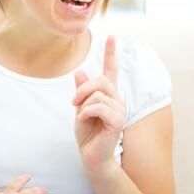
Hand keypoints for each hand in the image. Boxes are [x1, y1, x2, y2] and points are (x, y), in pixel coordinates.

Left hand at [73, 36, 126, 175]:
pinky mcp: (117, 120)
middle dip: (82, 90)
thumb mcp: (80, 109)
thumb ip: (81, 92)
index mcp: (108, 95)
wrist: (91, 156)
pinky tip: (85, 121)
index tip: (112, 36)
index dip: (111, 53)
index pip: (111, 70)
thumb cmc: (87, 134)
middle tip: (74, 104)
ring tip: (82, 117)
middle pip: (100, 80)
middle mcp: (117, 99)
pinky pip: (97, 106)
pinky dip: (85, 113)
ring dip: (83, 106)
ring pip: (97, 94)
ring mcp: (119, 109)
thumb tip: (79, 71)